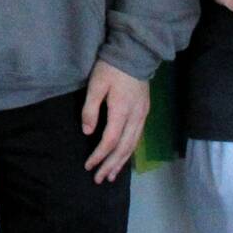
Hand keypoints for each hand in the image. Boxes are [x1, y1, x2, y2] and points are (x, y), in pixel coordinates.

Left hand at [81, 60, 148, 182]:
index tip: (88, 165)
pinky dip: (129, 151)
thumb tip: (87, 132)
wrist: (135, 53)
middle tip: (99, 179)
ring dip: (121, 162)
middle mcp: (135, 118)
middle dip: (110, 165)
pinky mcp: (145, 112)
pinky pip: (137, 138)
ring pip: (132, 146)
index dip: (99, 155)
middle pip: (123, 148)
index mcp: (121, 111)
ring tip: (112, 176)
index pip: (109, 141)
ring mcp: (142, 116)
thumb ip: (90, 109)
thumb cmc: (111, 68)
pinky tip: (123, 157)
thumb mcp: (96, 84)